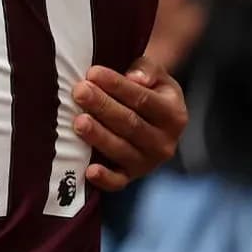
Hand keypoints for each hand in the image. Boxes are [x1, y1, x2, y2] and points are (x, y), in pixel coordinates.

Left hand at [72, 57, 187, 190]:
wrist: (148, 114)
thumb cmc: (148, 88)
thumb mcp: (155, 74)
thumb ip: (147, 70)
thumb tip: (136, 77)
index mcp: (174, 115)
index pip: (143, 100)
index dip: (118, 86)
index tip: (93, 73)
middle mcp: (165, 142)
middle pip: (131, 124)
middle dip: (103, 107)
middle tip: (80, 92)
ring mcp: (148, 162)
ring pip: (122, 150)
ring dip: (99, 136)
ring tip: (78, 121)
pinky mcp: (131, 176)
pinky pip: (118, 182)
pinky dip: (105, 179)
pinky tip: (90, 171)